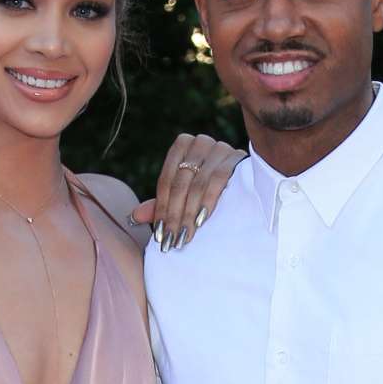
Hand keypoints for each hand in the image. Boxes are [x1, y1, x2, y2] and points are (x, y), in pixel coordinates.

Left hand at [129, 134, 246, 249]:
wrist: (248, 180)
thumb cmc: (209, 189)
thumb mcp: (183, 196)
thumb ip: (162, 204)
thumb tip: (133, 217)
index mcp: (182, 145)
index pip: (166, 180)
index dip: (161, 209)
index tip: (159, 235)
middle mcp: (199, 142)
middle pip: (180, 183)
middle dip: (174, 215)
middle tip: (171, 241)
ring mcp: (219, 147)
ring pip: (197, 183)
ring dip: (189, 213)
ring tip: (185, 236)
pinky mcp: (236, 157)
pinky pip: (218, 180)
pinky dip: (207, 201)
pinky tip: (201, 220)